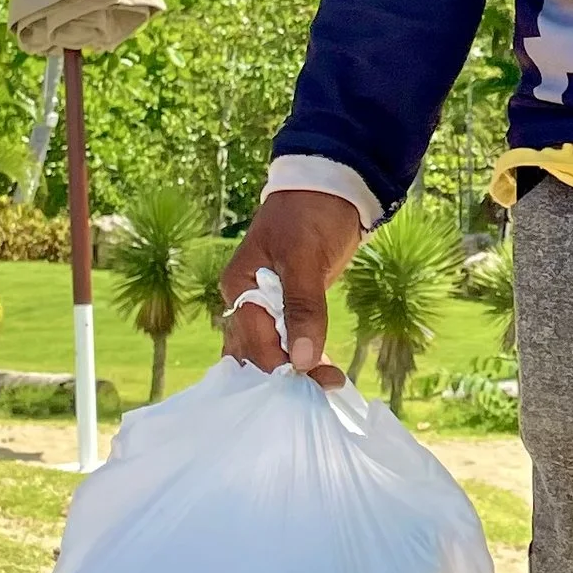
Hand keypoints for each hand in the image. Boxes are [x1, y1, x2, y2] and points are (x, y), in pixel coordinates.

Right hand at [218, 189, 363, 384]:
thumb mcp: (305, 257)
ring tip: (330, 385)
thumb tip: (300, 358)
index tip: (314, 381)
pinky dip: (303, 357)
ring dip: (296, 370)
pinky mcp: (289, 305)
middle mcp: (247, 301)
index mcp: (239, 287)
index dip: (280, 365)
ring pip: (271, 350)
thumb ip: (302, 307)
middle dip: (286, 375)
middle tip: (326, 388)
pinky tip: (324, 373)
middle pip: (256, 352)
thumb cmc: (312, 213)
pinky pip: (288, 340)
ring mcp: (268, 305)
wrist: (333, 184)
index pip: (252, 340)